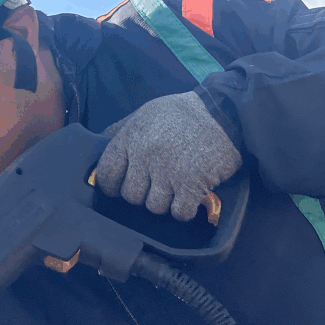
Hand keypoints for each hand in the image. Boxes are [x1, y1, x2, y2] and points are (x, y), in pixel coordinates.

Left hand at [95, 92, 241, 219]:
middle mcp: (146, 155)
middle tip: (157, 183)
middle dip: (142, 194)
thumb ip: (122, 131)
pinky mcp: (192, 184)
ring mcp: (168, 171)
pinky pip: (179, 213)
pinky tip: (189, 196)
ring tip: (175, 186)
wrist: (224, 112)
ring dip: (165, 202)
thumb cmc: (182, 113)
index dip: (112, 185)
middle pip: (130, 196)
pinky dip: (184, 209)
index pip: (106, 174)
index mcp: (131, 137)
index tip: (122, 186)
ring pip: (154, 207)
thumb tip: (99, 145)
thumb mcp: (145, 113)